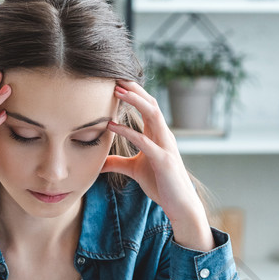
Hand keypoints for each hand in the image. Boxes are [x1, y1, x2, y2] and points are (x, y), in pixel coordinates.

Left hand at [102, 80, 214, 251]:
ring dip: (135, 101)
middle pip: (150, 103)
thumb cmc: (160, 184)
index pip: (147, 105)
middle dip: (134, 88)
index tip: (115, 80)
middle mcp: (163, 135)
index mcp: (157, 134)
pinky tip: (112, 126)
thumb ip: (117, 162)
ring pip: (152, 115)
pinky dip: (127, 132)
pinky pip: (144, 141)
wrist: (179, 204)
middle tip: (115, 75)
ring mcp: (165, 146)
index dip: (133, 92)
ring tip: (117, 90)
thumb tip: (98, 160)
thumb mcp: (134, 169)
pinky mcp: (163, 160)